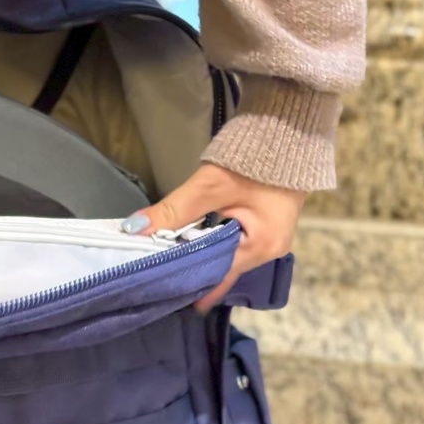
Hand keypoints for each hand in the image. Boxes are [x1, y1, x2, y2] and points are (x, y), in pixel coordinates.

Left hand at [130, 163, 304, 312]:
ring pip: (228, 258)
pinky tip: (192, 247)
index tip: (161, 292)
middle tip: (159, 280)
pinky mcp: (267, 227)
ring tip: (170, 265)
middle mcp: (269, 252)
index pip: (216, 276)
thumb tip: (134, 229)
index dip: (188, 281)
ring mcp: (271, 240)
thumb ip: (172, 211)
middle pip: (223, 270)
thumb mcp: (208, 187)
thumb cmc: (253, 161)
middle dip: (193, 272)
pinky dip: (214, 246)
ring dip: (203, 257)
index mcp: (260, 247)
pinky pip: (236, 245)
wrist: (289, 132)